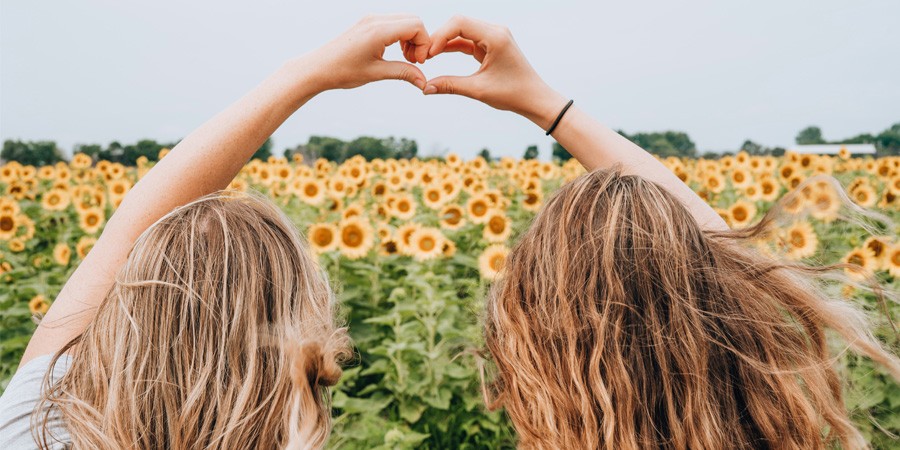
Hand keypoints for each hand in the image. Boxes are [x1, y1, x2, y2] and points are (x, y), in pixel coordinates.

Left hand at [306, 14, 429, 90]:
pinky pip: (394, 23)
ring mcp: (371, 19)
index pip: (416, 26)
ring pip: (405, 21)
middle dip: (419, 41)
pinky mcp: (368, 23)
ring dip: (411, 39)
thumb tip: (424, 81)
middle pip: (414, 20)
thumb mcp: (376, 73)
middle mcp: (376, 20)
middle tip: (413, 62)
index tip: (418, 63)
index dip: (424, 45)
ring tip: (405, 59)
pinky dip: (401, 36)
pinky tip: (396, 53)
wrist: (318, 68)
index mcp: (378, 30)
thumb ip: (403, 73)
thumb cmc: (342, 71)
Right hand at [423, 15, 567, 129]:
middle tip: (423, 55)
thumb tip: (425, 88)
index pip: (460, 23)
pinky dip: (452, 47)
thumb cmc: (513, 94)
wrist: (534, 98)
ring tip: (427, 56)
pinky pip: (467, 40)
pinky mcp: (491, 44)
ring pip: (461, 31)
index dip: (439, 36)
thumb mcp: (479, 90)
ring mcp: (493, 36)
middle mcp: (495, 31)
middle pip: (459, 23)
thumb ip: (451, 85)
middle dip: (439, 37)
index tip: (427, 54)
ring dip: (444, 42)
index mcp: (495, 37)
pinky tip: (437, 55)